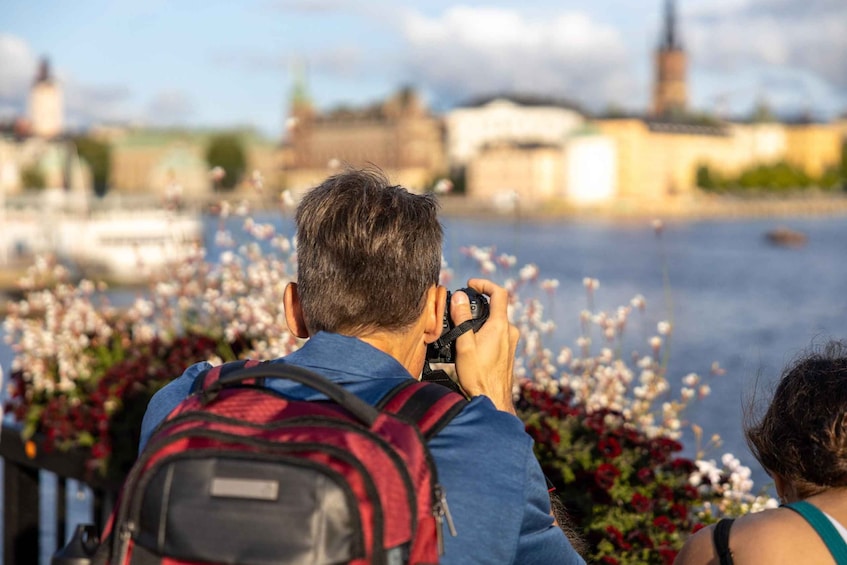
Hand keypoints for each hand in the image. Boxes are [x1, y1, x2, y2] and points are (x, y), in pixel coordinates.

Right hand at [451, 278, 519, 413]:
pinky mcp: (507, 352)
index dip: (485, 284)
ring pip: (495, 322)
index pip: (499, 293)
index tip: (470, 284)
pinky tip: (470, 344)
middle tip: (459, 309)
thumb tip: (459, 297)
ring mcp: (510, 342)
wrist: (493, 401)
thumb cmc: (478, 376)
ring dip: (479, 320)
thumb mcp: (464, 345)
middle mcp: (509, 331)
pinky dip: (484, 331)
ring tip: (462, 330)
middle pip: (495, 307)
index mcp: (501, 326)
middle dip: (477, 305)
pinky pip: (496, 334)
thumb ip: (462, 319)